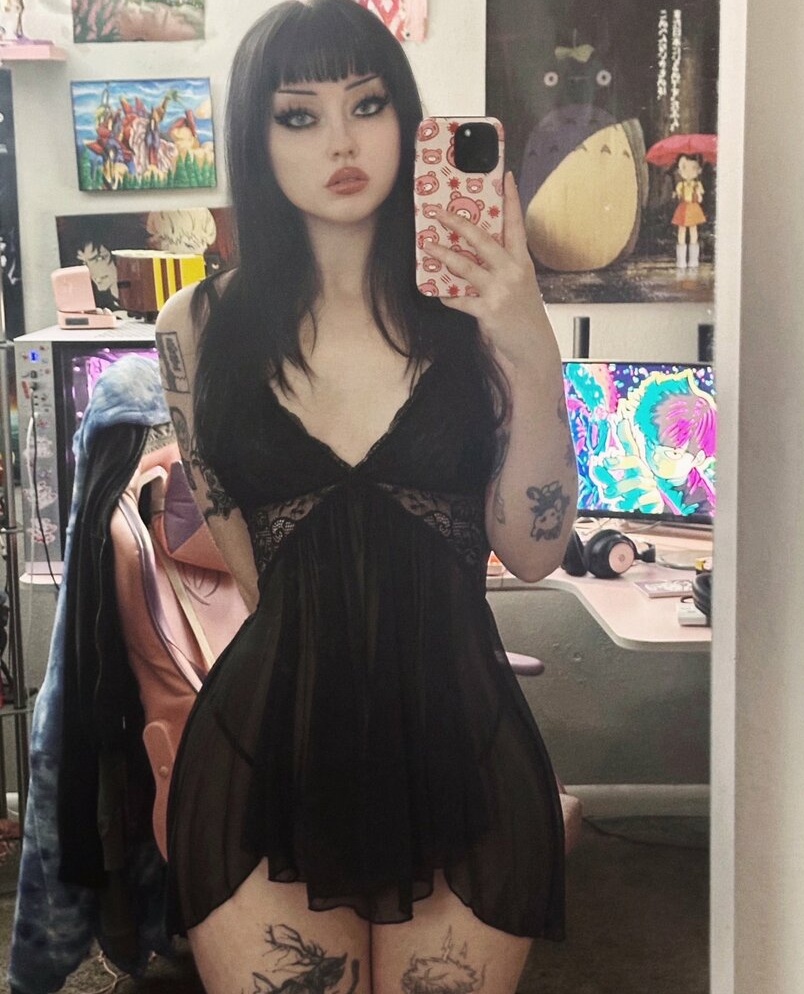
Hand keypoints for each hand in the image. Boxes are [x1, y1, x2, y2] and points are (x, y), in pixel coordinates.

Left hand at [424, 171, 552, 368]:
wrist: (533, 346)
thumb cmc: (524, 313)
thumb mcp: (520, 284)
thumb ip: (502, 267)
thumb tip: (473, 253)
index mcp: (522, 261)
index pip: (516, 224)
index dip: (512, 199)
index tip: (506, 176)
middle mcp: (512, 271)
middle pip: (483, 239)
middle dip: (459, 224)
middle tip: (439, 213)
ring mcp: (500, 290)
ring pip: (466, 266)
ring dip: (443, 255)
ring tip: (427, 246)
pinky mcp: (488, 310)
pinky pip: (460, 300)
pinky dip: (447, 296)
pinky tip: (438, 293)